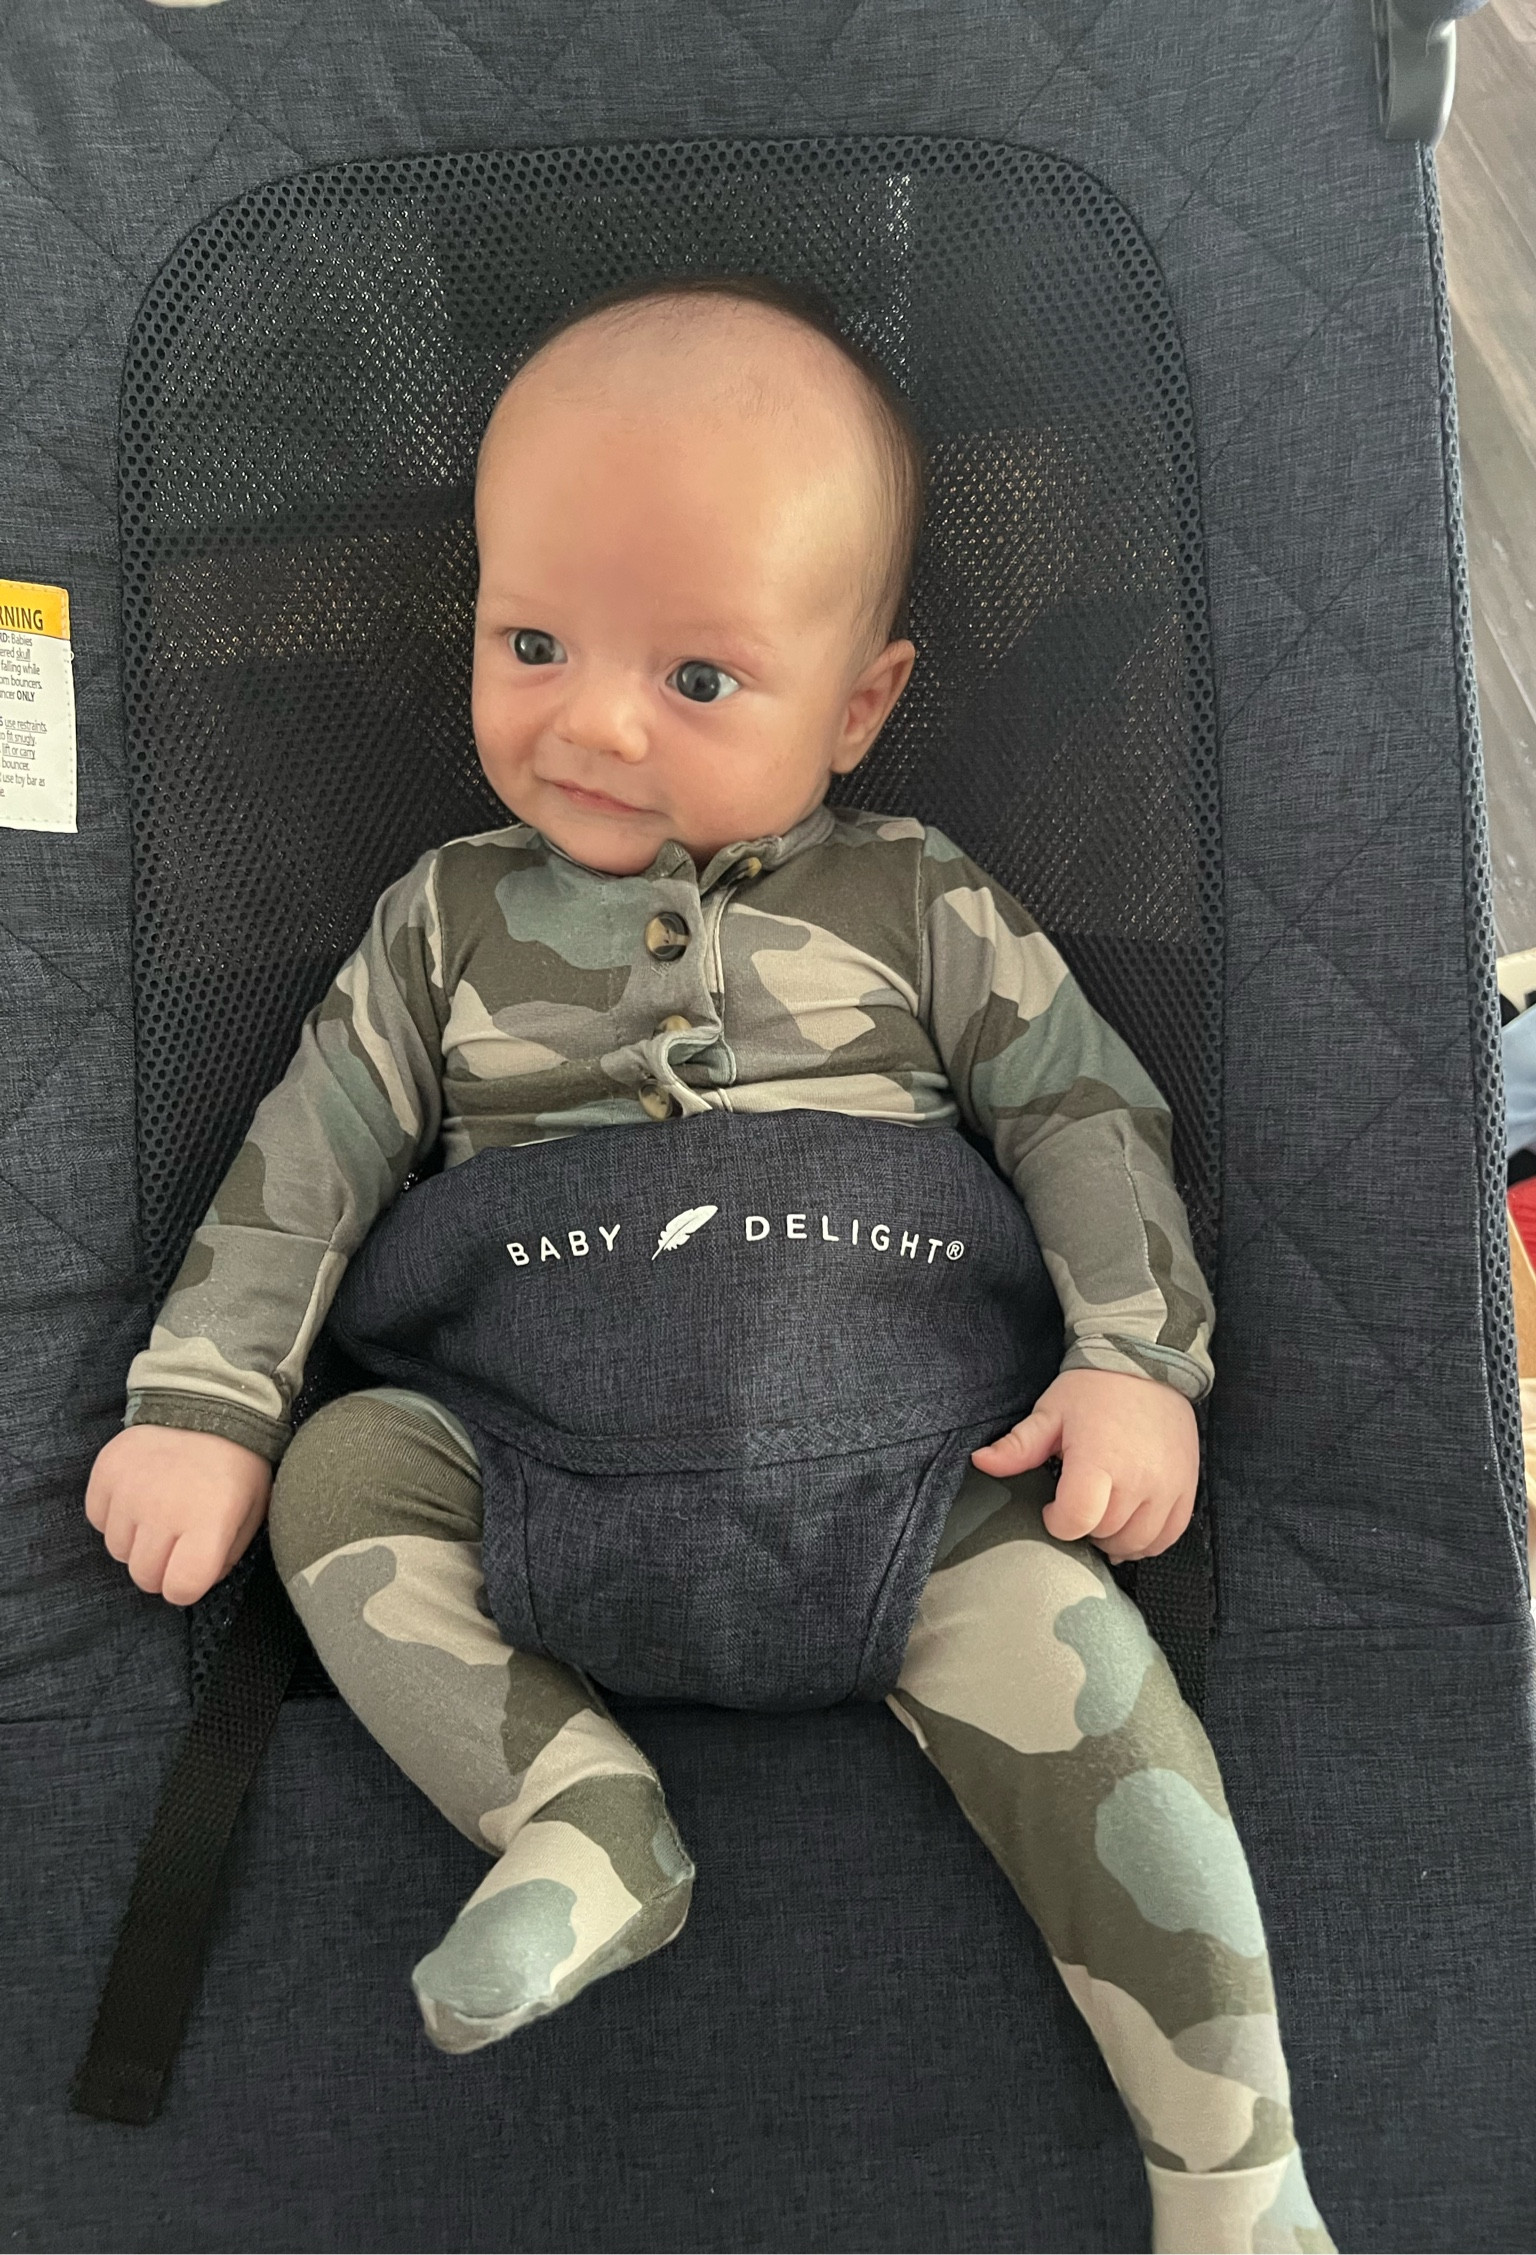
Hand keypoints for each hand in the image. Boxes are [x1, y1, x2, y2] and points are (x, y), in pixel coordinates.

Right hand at [85, 1424, 272, 1606]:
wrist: (208, 1402)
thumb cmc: (237, 1463)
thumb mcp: (252, 1510)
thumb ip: (226, 1554)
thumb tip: (194, 1582)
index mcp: (208, 1522)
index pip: (179, 1589)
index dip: (185, 1587)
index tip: (191, 1569)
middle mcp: (163, 1510)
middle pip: (144, 1577)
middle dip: (161, 1568)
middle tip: (177, 1539)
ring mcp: (129, 1491)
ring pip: (118, 1551)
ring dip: (137, 1541)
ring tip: (161, 1510)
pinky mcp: (105, 1473)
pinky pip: (98, 1520)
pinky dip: (115, 1516)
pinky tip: (140, 1494)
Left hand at [970, 1368, 1198, 1561]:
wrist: (1147, 1364)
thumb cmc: (1094, 1389)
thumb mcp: (1050, 1413)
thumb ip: (1017, 1446)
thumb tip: (981, 1462)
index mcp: (1099, 1460)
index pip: (1076, 1520)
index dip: (1057, 1521)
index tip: (1053, 1506)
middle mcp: (1139, 1478)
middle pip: (1104, 1533)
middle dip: (1084, 1526)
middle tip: (1078, 1503)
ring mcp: (1168, 1486)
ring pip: (1137, 1542)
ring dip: (1114, 1537)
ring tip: (1102, 1513)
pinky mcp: (1187, 1489)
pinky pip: (1168, 1536)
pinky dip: (1146, 1540)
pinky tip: (1130, 1525)